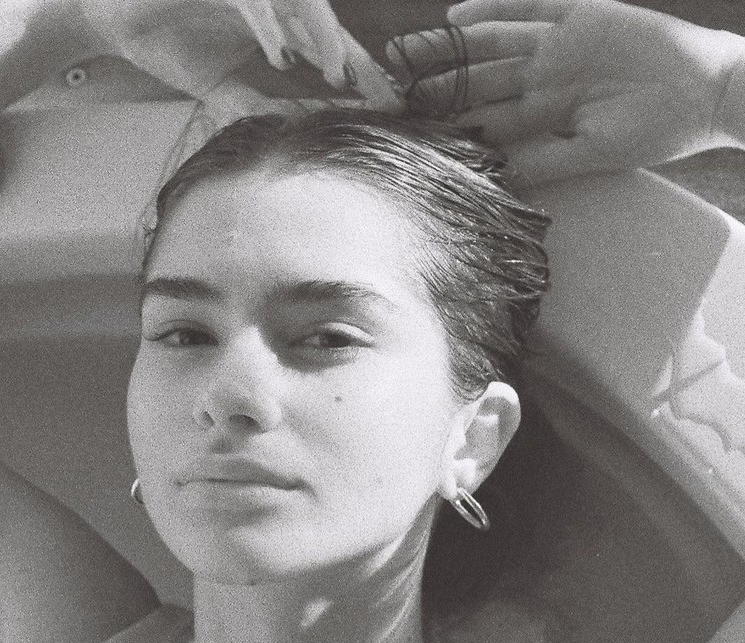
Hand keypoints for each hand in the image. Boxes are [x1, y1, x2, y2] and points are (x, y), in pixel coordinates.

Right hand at [69, 0, 399, 110]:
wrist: (115, 18)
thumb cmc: (170, 44)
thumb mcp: (224, 90)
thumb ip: (262, 108)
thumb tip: (300, 133)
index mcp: (282, 30)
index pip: (333, 53)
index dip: (364, 81)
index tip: (390, 113)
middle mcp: (275, 6)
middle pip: (331, 30)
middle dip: (360, 64)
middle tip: (386, 97)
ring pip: (303, 6)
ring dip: (324, 39)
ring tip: (338, 73)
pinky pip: (255, 0)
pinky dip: (270, 25)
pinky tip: (279, 53)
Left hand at [386, 0, 744, 182]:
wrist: (706, 92)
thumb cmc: (653, 131)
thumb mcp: (592, 154)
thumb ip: (542, 161)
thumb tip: (494, 178)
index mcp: (541, 117)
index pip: (481, 119)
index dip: (443, 122)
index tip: (403, 131)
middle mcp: (541, 80)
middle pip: (474, 79)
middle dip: (431, 83)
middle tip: (384, 89)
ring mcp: (557, 46)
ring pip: (489, 44)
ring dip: (446, 48)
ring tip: (402, 53)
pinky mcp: (579, 14)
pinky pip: (529, 7)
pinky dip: (493, 9)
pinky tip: (455, 16)